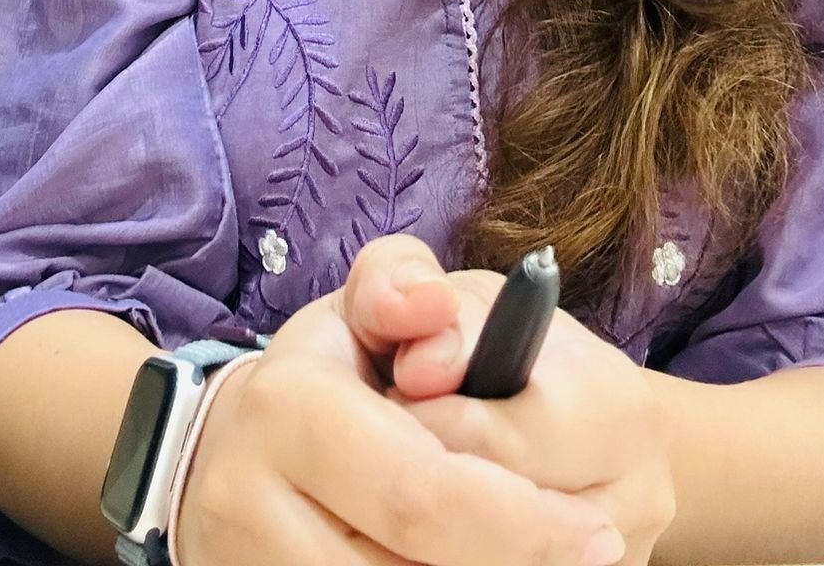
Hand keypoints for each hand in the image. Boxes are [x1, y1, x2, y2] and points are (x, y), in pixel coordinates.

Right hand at [175, 234, 629, 565]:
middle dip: (516, 563)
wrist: (226, 462)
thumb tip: (432, 306)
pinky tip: (467, 564)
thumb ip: (404, 284)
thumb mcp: (362, 309)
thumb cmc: (323, 378)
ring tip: (527, 554)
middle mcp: (247, 502)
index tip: (597, 530)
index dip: (522, 524)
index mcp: (286, 408)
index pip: (421, 490)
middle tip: (592, 552)